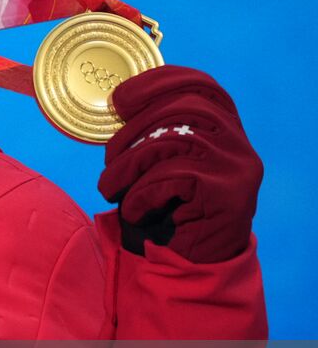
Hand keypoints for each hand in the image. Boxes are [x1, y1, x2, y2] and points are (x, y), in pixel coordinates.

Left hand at [98, 66, 262, 262]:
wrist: (193, 265)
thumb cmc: (168, 208)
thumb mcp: (162, 163)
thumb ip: (155, 132)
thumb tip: (117, 103)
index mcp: (225, 130)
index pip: (203, 86)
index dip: (161, 82)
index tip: (122, 97)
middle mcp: (238, 145)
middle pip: (184, 108)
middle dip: (134, 129)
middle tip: (109, 158)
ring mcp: (237, 170)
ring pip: (175, 142)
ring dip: (128, 165)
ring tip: (109, 187)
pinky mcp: (228, 196)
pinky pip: (173, 177)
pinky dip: (142, 192)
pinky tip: (134, 209)